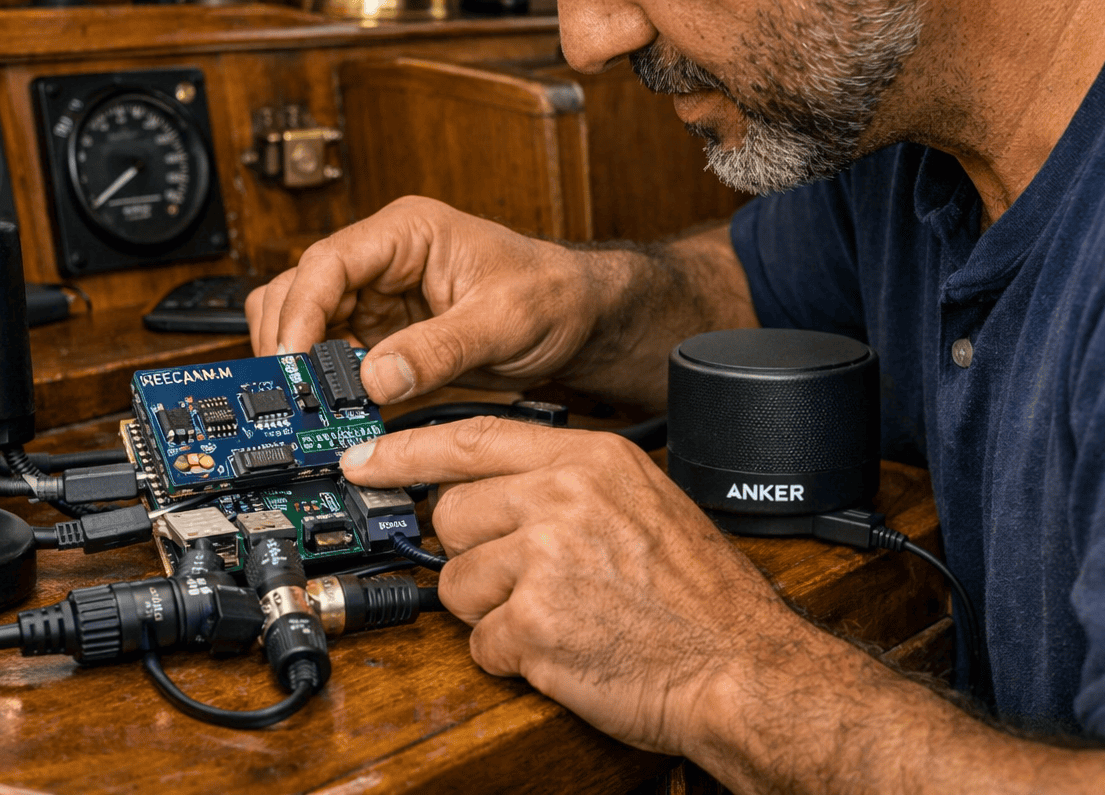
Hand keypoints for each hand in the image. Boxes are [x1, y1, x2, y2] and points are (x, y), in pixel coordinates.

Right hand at [246, 197, 605, 402]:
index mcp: (407, 233)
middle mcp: (381, 261)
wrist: (578, 316)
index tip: (295, 361)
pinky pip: (333, 358)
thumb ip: (441, 349)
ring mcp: (376, 298)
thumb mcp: (504, 321)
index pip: (328, 262)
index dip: (302, 312)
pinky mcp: (382, 335)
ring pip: (304, 324)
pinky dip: (327, 386)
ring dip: (304, 366)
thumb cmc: (550, 294)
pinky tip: (341, 413)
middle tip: (299, 397)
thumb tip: (377, 378)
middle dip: (291, 342)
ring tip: (320, 408)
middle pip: (298, 291)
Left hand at [340, 415, 790, 755]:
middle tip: (530, 579)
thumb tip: (483, 485)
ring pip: (456, 582)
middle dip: (475, 554)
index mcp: (590, 459)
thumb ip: (564, 481)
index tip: (363, 461)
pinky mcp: (535, 623)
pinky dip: (512, 657)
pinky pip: (479, 641)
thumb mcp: (641, 501)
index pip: (471, 438)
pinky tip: (564, 649)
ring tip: (558, 617)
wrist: (742, 665)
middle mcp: (564, 496)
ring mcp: (547, 558)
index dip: (406, 451)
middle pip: (451, 514)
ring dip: (492, 611)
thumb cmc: (697, 594)